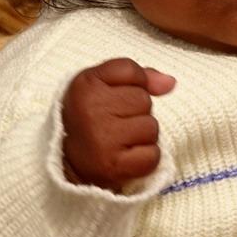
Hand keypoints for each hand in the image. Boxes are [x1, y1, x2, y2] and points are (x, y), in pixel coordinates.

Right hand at [61, 58, 175, 191]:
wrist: (66, 162)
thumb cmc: (90, 118)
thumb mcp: (102, 85)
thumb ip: (136, 75)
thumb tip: (170, 83)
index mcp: (86, 85)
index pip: (131, 70)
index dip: (133, 84)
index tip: (115, 98)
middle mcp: (91, 109)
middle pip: (144, 100)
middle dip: (136, 112)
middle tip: (114, 124)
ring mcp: (102, 138)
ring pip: (151, 127)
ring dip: (142, 136)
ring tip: (120, 140)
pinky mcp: (113, 166)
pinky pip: (152, 155)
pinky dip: (145, 158)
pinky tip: (125, 157)